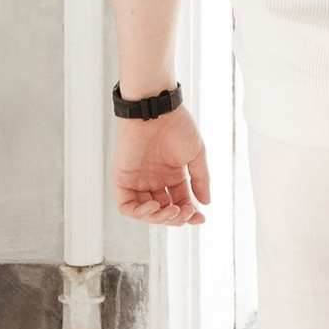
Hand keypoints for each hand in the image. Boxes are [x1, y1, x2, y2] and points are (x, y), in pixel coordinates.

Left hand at [114, 101, 210, 226]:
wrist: (156, 110)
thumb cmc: (177, 126)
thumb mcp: (196, 155)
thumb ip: (200, 180)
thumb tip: (206, 203)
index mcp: (172, 174)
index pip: (180, 202)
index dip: (190, 214)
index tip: (201, 218)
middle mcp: (155, 179)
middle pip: (164, 210)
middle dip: (176, 217)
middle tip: (186, 213)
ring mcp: (138, 180)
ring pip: (145, 212)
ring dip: (159, 218)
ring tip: (172, 211)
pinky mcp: (122, 178)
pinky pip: (127, 205)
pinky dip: (140, 213)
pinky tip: (154, 207)